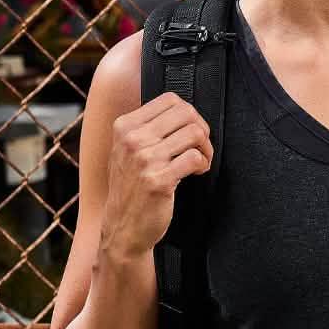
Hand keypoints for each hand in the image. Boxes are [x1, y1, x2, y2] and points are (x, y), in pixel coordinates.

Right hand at [100, 90, 213, 258]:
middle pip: (186, 113)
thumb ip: (146, 128)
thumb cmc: (130, 188)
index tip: (192, 131)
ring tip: (200, 162)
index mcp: (124, 127)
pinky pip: (195, 158)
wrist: (123, 227)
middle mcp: (132, 140)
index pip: (170, 100)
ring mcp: (144, 160)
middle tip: (201, 147)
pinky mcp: (159, 180)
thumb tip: (183, 110)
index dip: (190, 114)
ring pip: (194, 133)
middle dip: (202, 129)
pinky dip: (203, 164)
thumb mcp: (126, 151)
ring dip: (206, 148)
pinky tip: (197, 172)